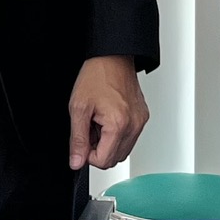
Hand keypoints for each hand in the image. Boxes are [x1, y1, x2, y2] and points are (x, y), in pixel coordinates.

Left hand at [69, 56, 148, 170]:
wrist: (113, 58)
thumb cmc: (97, 77)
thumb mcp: (78, 108)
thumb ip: (77, 139)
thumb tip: (76, 162)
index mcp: (118, 125)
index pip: (103, 161)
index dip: (88, 154)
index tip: (83, 139)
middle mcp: (134, 126)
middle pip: (114, 159)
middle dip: (98, 149)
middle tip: (90, 128)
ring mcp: (140, 122)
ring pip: (122, 151)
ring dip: (108, 142)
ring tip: (99, 121)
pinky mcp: (142, 118)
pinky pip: (129, 138)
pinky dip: (117, 134)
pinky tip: (108, 117)